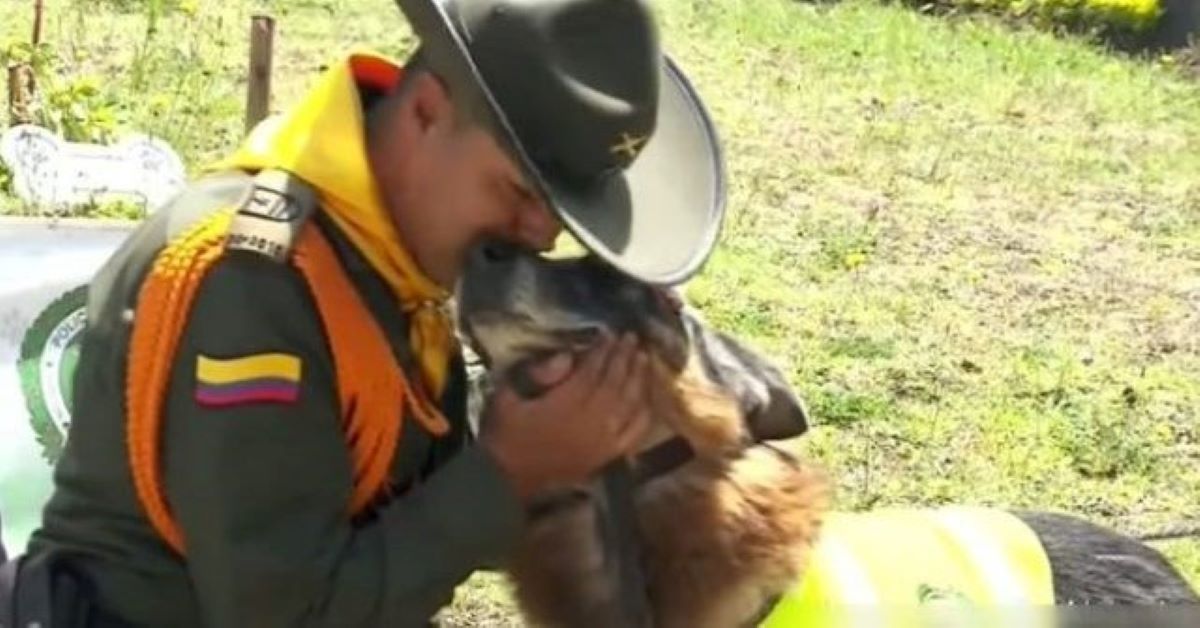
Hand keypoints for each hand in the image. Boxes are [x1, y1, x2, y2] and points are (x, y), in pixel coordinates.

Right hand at [479, 333, 652, 501]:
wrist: (507, 479)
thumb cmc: (505, 434)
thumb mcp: (509, 395)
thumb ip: (539, 373)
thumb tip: (567, 356)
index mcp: (567, 402)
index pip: (593, 369)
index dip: (602, 349)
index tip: (610, 333)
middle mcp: (591, 418)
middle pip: (615, 381)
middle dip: (624, 357)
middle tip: (632, 338)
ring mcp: (604, 439)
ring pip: (629, 402)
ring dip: (638, 378)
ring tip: (643, 357)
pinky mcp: (608, 456)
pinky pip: (635, 432)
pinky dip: (644, 413)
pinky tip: (647, 399)